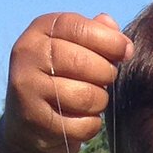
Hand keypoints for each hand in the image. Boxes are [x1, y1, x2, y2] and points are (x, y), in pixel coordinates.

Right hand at [1, 12, 132, 152]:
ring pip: (85, 96)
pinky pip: (82, 125)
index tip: (125, 51)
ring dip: (100, 101)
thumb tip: (125, 44)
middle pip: (82, 62)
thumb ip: (99, 37)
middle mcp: (28, 54)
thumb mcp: (75, 48)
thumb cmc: (62, 78)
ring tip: (94, 100)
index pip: (78, 27)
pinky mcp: (34, 120)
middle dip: (106, 73)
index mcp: (40, 30)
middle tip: (106, 80)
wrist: (29, 122)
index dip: (109, 40)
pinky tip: (83, 120)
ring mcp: (27, 87)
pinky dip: (91, 125)